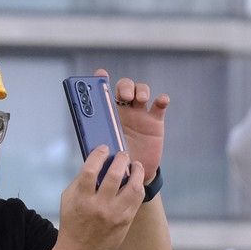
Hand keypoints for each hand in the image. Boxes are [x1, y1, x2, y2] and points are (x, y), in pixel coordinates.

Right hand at [57, 146, 146, 249]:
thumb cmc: (73, 222)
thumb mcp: (68, 199)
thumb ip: (81, 181)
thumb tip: (97, 162)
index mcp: (82, 198)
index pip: (91, 170)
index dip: (99, 155)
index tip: (104, 149)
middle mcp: (99, 206)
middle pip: (114, 175)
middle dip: (121, 159)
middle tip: (123, 155)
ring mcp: (115, 215)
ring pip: (133, 187)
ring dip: (137, 172)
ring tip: (135, 166)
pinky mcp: (126, 221)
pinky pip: (137, 199)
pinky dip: (138, 186)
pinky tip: (136, 181)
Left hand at [97, 68, 168, 184]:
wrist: (133, 174)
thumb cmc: (114, 161)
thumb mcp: (103, 150)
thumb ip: (97, 140)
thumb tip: (89, 133)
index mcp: (107, 113)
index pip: (103, 91)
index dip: (101, 80)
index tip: (100, 74)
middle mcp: (124, 109)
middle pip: (125, 86)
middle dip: (125, 86)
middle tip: (125, 96)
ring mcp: (140, 113)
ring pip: (141, 90)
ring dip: (141, 90)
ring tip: (141, 99)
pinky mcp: (155, 121)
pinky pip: (159, 106)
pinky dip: (162, 100)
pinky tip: (161, 100)